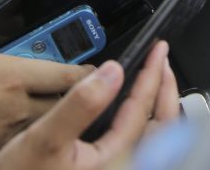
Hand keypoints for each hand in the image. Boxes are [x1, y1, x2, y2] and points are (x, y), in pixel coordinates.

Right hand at [0, 1, 92, 169]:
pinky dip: (33, 131)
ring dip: (57, 111)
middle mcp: (19, 108)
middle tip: (82, 79)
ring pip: (50, 123)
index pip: (71, 73)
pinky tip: (25, 121)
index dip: (90, 67)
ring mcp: (9, 135)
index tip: (98, 61)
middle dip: (79, 90)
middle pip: (69, 101)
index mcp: (13, 76)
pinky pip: (26, 141)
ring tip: (56, 98)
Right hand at [0, 41, 179, 169]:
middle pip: (162, 127)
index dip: (152, 74)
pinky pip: (140, 150)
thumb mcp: (45, 140)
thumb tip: (112, 72)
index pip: (145, 110)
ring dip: (156, 108)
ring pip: (154, 141)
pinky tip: (130, 116)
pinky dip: (143, 126)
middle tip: (163, 62)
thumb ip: (81, 105)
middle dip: (165, 90)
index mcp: (118, 162)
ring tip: (153, 83)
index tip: (157, 50)